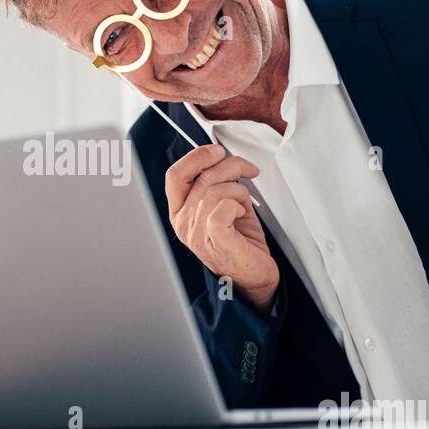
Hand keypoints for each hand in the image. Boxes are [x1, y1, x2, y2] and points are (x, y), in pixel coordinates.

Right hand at [165, 144, 278, 312]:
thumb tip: (223, 158)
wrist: (253, 277)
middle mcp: (183, 223)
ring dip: (238, 190)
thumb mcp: (222, 205)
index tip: (218, 151)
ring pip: (215, 190)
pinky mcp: (216, 240)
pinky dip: (238, 204)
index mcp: (180, 212)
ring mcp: (197, 234)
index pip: (175, 175)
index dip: (197, 156)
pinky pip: (223, 207)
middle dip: (231, 165)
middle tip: (248, 170)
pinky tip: (242, 214)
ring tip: (244, 204)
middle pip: (202, 176)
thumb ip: (215, 184)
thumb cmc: (240, 242)